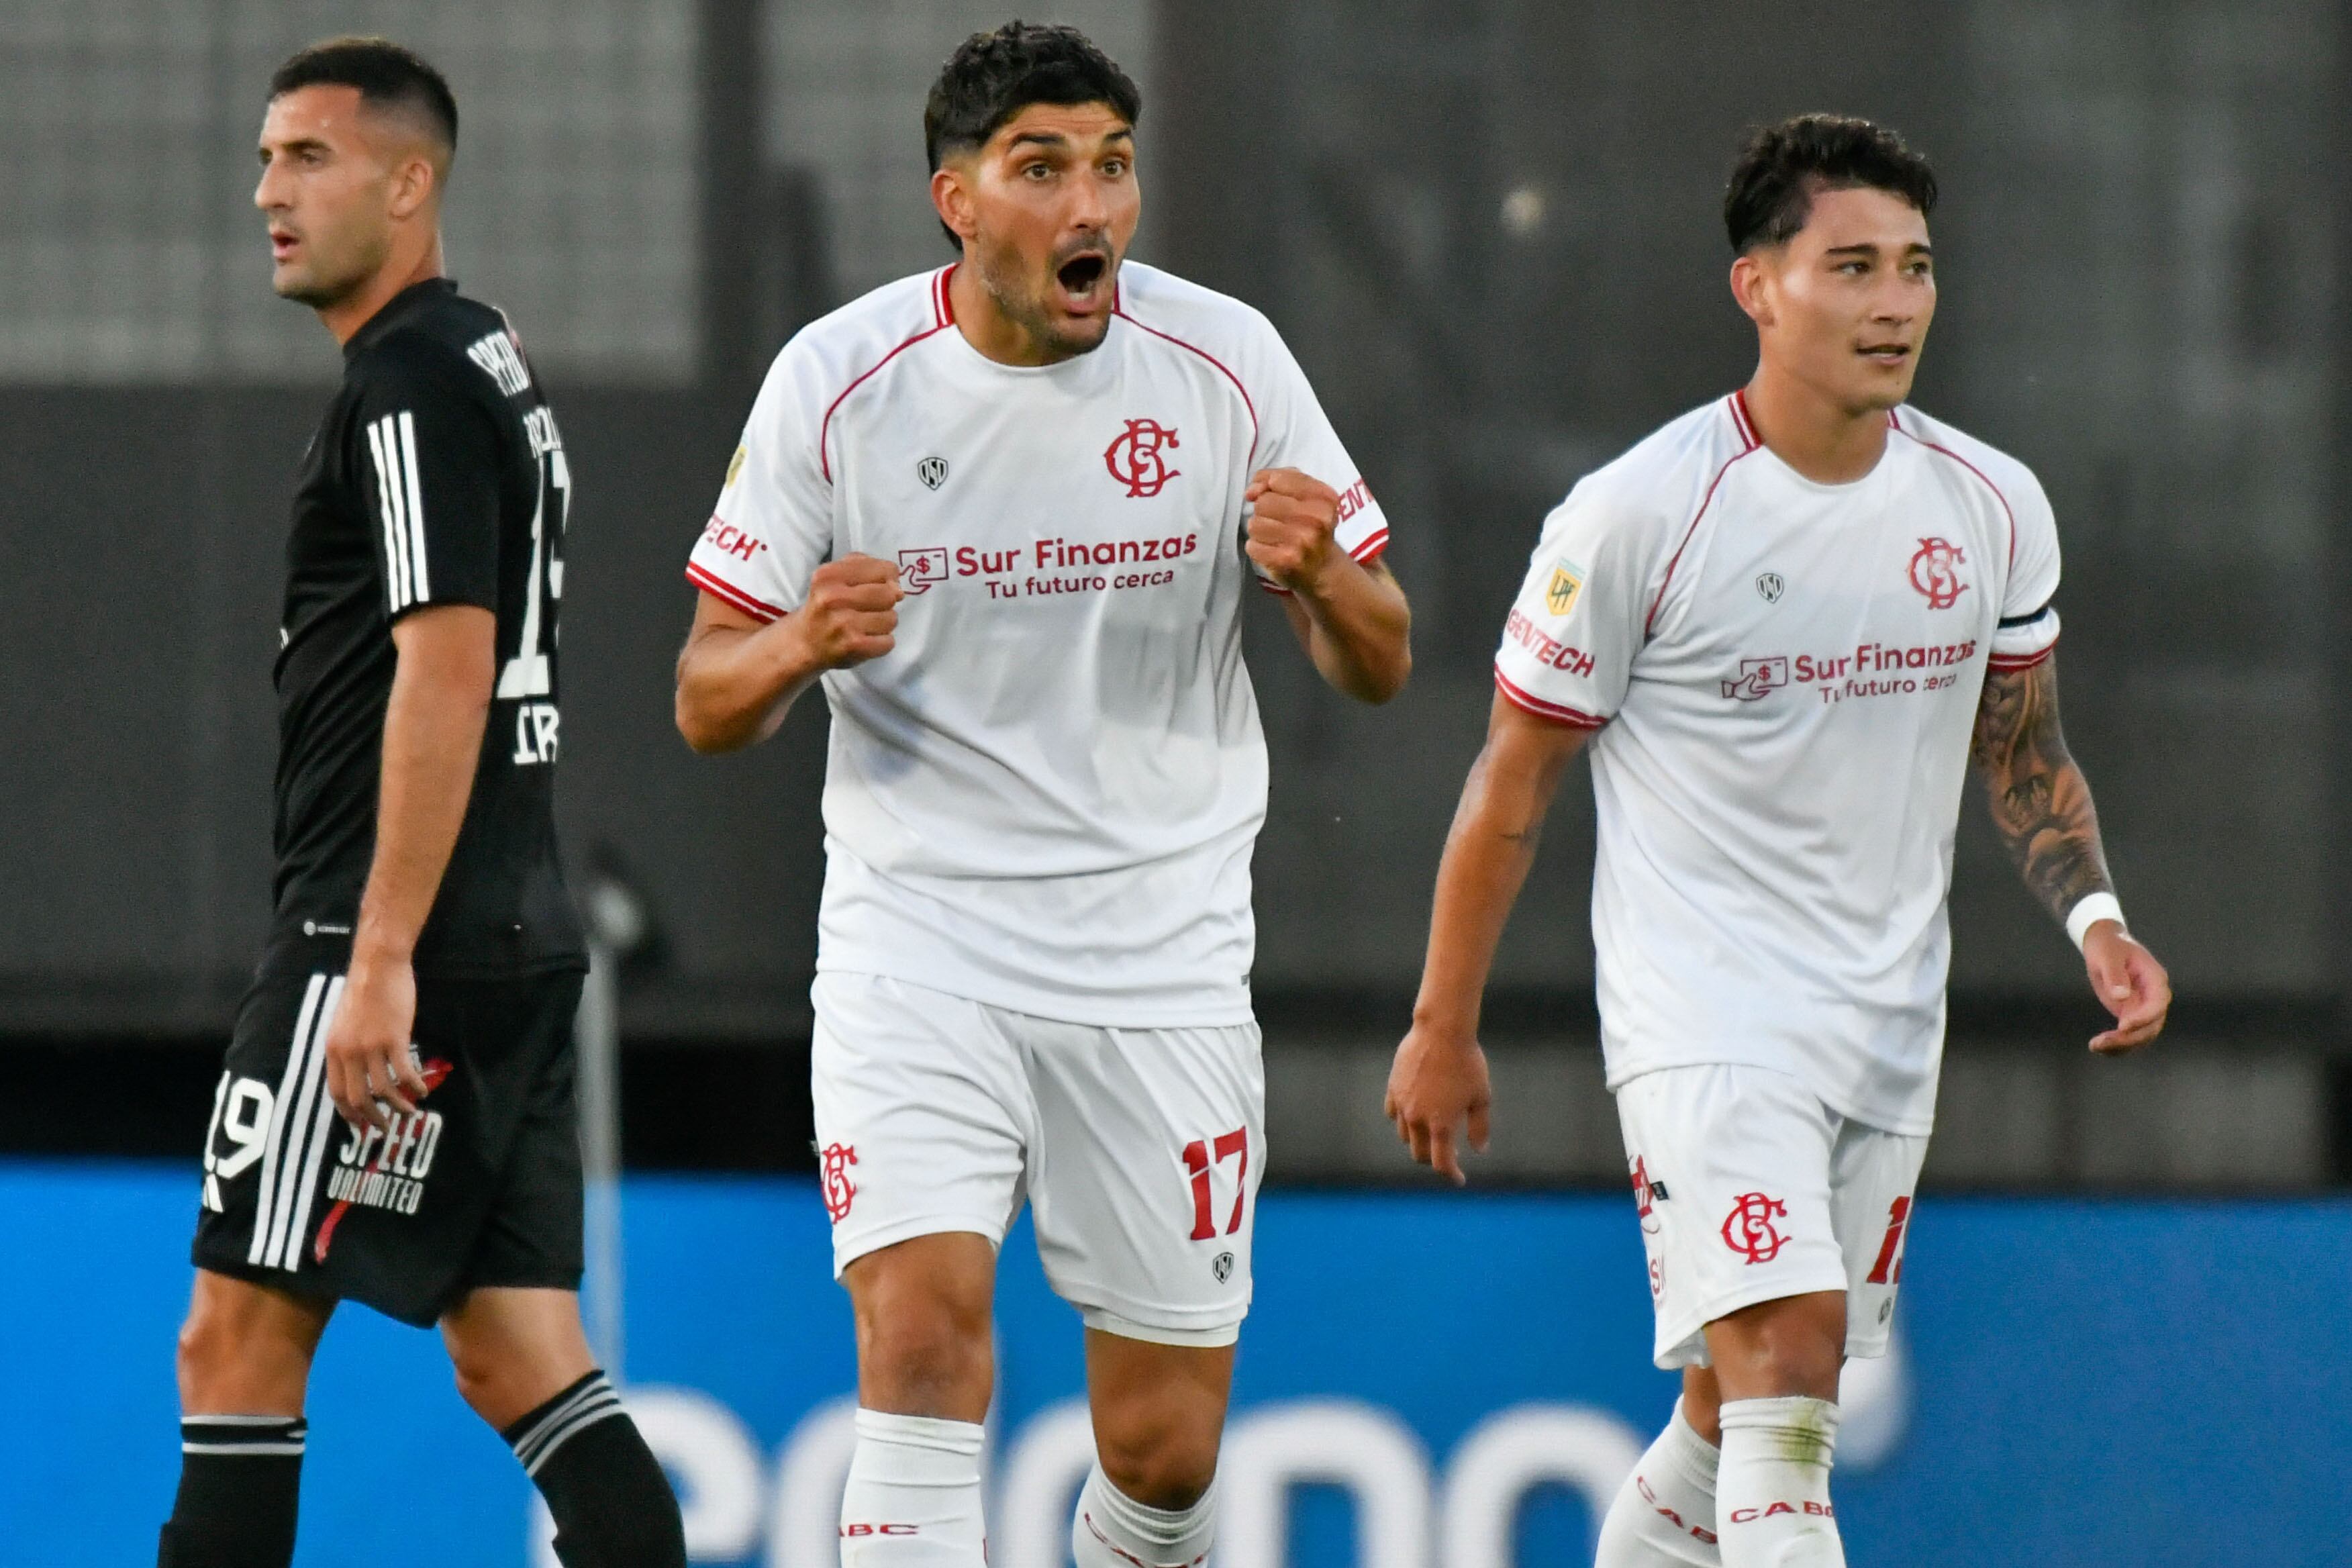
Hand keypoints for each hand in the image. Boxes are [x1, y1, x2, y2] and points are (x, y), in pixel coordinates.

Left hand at [323, 953, 425, 1131]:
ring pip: (383, 1090)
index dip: (348, 1113)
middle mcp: (348, 1052)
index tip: (360, 1124)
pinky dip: (415, 1086)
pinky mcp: (394, 1039)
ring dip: (398, 1106)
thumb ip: (347, 1047)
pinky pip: (404, 1073)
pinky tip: (423, 1090)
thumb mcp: (343, 1023)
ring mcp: (371, 1046)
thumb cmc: (363, 990)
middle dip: (372, 1118)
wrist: (377, 966)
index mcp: (333, 1049)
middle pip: (358, 1097)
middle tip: (384, 1127)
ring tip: (410, 1112)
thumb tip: (358, 1070)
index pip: (336, 1092)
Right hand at [793, 554, 900, 669]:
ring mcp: (843, 623)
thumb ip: (867, 567)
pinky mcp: (853, 646)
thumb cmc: (826, 605)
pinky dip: (882, 643)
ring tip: (865, 625)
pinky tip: (865, 639)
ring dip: (884, 623)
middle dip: (886, 603)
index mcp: (829, 575)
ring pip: (891, 619)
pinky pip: (888, 642)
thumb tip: (897, 588)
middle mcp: (833, 597)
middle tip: (869, 609)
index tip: (879, 586)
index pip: (884, 570)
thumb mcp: (836, 574)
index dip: (889, 579)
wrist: (804, 643)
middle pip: (889, 595)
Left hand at [1244, 469, 1344, 592]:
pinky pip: (1252, 545)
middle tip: (1279, 521)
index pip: (1278, 479)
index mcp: (1325, 498)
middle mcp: (1317, 519)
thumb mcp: (1308, 495)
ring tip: (1276, 536)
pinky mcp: (1286, 561)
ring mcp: (1302, 541)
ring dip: (1259, 530)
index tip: (1271, 494)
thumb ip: (1280, 478)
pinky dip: (1257, 548)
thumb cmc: (1311, 527)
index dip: (1267, 485)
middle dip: (1264, 511)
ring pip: (1255, 523)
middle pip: (1263, 502)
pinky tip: (1272, 550)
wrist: (1323, 569)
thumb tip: (1252, 491)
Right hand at [1385, 1024, 1491, 1184]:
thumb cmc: (1467, 1063)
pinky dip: (1402, 1120)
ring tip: (1432, 1133)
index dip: (1452, 1176)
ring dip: (1418, 1141)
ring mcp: (1402, 1104)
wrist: (1442, 1031)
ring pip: (1405, 1135)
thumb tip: (1478, 1150)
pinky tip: (1414, 1114)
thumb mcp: (1482, 1097)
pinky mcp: (1393, 1088)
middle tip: (1449, 1155)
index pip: (1442, 1163)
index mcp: (1441, 1124)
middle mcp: (1418, 1118)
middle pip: (1420, 1154)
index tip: (1459, 1180)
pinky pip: (1393, 1113)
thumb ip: (1479, 1128)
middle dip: (1434, 1160)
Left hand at [2083, 922, 2168, 1053]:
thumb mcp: (2107, 955)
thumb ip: (2115, 974)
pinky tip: (2098, 1048)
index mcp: (2154, 979)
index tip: (2122, 1026)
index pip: (2158, 1003)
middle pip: (2152, 1025)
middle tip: (2102, 1042)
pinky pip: (2130, 1035)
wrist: (2105, 945)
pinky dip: (2118, 1045)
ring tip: (2096, 1047)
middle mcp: (2154, 996)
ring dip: (2122, 1046)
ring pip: (2143, 1035)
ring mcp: (2144, 1007)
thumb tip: (2121, 996)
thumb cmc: (2108, 946)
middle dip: (2130, 1038)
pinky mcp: (2131, 1014)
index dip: (2144, 1017)